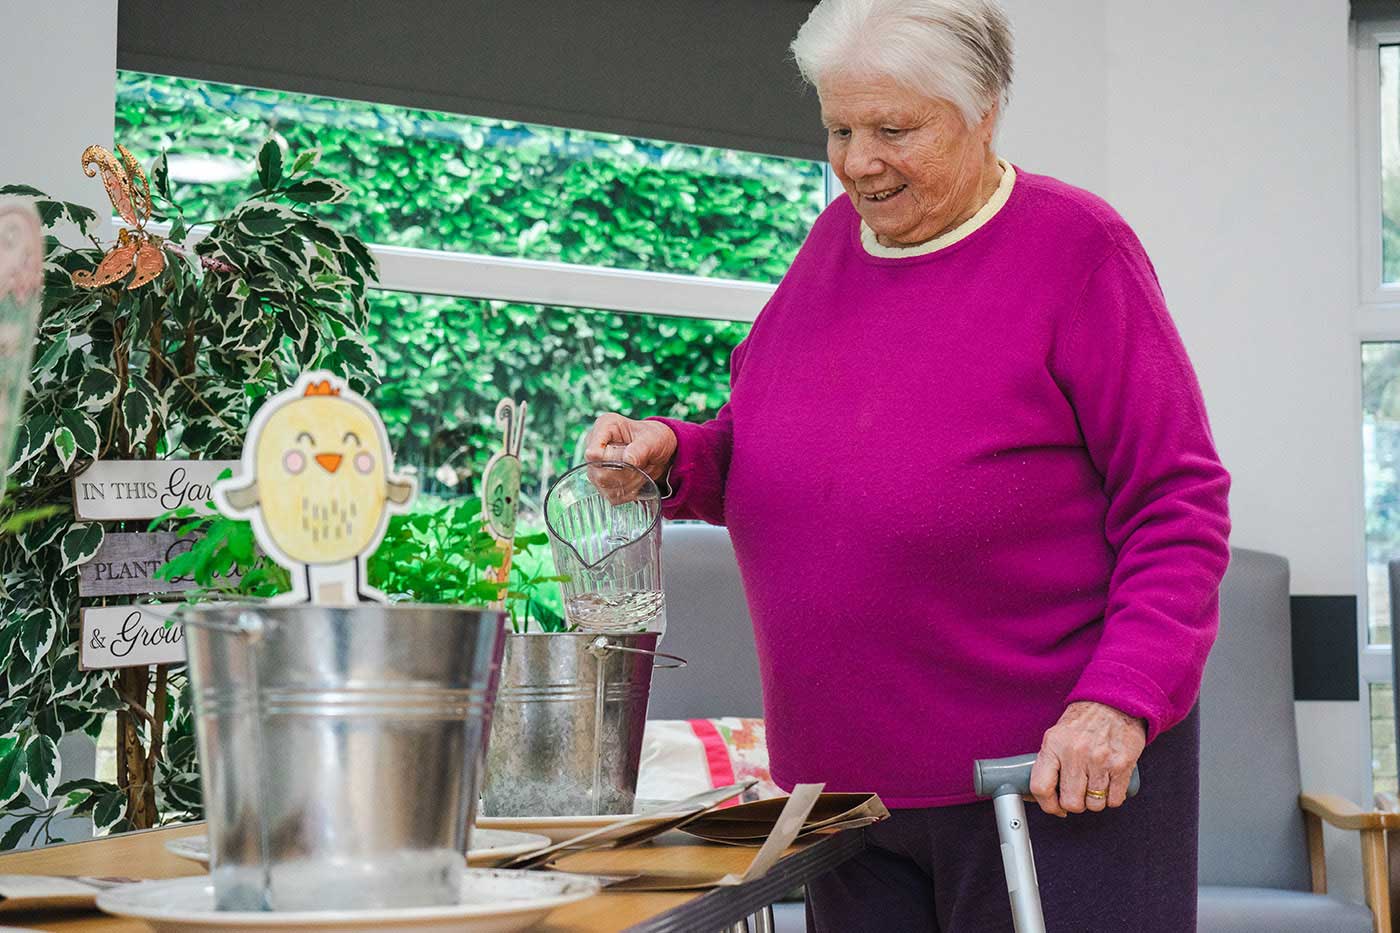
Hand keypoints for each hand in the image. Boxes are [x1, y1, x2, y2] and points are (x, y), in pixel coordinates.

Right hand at [583, 413, 676, 502]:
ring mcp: (596, 465)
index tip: (630, 460)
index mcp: (604, 427)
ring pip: (604, 486)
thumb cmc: (654, 438)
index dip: (611, 461)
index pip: (593, 452)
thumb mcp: (653, 439)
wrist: (659, 451)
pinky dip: (628, 492)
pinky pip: (611, 495)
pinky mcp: (602, 482)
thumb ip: (641, 448)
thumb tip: (628, 460)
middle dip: (624, 473)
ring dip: (628, 484)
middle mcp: (594, 445)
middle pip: (598, 472)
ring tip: (642, 472)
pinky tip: (637, 480)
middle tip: (642, 466)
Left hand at [1029, 701, 1144, 816]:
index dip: (1047, 805)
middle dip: (1074, 804)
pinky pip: (1114, 800)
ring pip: (1094, 804)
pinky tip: (1109, 785)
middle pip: (1071, 802)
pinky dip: (1111, 798)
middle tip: (1078, 795)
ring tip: (1094, 786)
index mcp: (1053, 744)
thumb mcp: (1058, 735)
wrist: (1115, 701)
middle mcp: (1075, 753)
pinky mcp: (1122, 765)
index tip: (1054, 808)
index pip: (1041, 786)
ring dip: (1094, 801)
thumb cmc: (1085, 720)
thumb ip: (1049, 762)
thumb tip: (1040, 796)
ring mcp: (1100, 760)